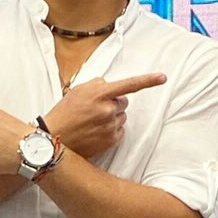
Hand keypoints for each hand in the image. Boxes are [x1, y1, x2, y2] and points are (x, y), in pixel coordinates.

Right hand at [43, 73, 165, 162]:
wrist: (54, 139)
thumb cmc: (64, 113)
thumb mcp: (77, 91)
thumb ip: (97, 85)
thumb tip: (110, 86)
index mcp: (99, 94)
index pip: (129, 85)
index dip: (147, 80)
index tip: (162, 77)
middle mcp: (108, 109)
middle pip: (124, 102)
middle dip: (113, 103)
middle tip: (95, 109)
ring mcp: (111, 126)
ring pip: (121, 116)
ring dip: (111, 117)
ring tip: (92, 122)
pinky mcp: (112, 140)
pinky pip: (119, 130)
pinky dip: (111, 129)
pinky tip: (95, 131)